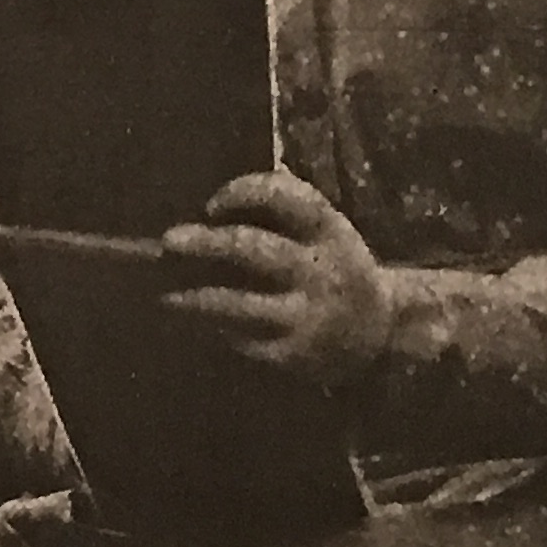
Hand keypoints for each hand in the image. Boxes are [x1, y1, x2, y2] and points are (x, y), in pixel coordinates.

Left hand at [162, 172, 394, 390]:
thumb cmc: (333, 267)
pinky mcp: (296, 353)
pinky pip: (245, 340)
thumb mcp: (327, 231)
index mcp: (328, 231)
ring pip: (242, 305)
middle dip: (207, 244)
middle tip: (170, 241)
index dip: (246, 192)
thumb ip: (283, 211)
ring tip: (167, 295)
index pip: (288, 198)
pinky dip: (216, 330)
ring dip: (198, 298)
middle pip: (254, 249)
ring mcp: (308, 316)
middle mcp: (320, 271)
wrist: (379, 331)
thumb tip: (207, 211)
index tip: (212, 205)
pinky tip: (196, 324)